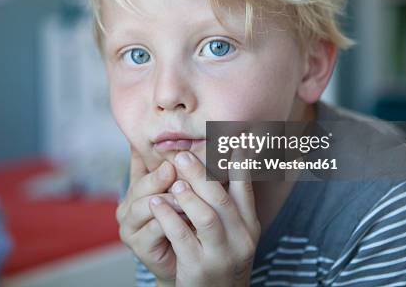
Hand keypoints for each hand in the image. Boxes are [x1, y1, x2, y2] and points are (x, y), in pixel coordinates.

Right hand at [116, 145, 179, 282]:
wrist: (184, 262)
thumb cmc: (184, 224)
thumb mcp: (180, 192)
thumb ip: (177, 169)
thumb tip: (182, 136)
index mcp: (135, 190)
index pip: (140, 167)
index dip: (154, 156)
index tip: (172, 148)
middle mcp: (127, 207)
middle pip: (142, 186)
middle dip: (161, 176)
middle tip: (177, 166)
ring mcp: (129, 227)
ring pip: (147, 205)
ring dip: (170, 198)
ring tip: (188, 191)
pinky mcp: (138, 246)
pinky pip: (155, 228)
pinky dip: (172, 220)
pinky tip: (189, 214)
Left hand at [149, 151, 259, 286]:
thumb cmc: (219, 254)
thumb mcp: (231, 230)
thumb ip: (226, 199)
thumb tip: (220, 160)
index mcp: (249, 224)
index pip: (246, 188)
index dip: (239, 163)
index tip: (232, 139)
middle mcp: (240, 238)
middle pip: (220, 199)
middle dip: (200, 174)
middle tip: (181, 155)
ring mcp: (221, 254)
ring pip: (205, 217)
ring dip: (185, 195)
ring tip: (170, 180)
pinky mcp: (199, 266)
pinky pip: (181, 236)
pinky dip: (168, 217)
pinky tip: (156, 203)